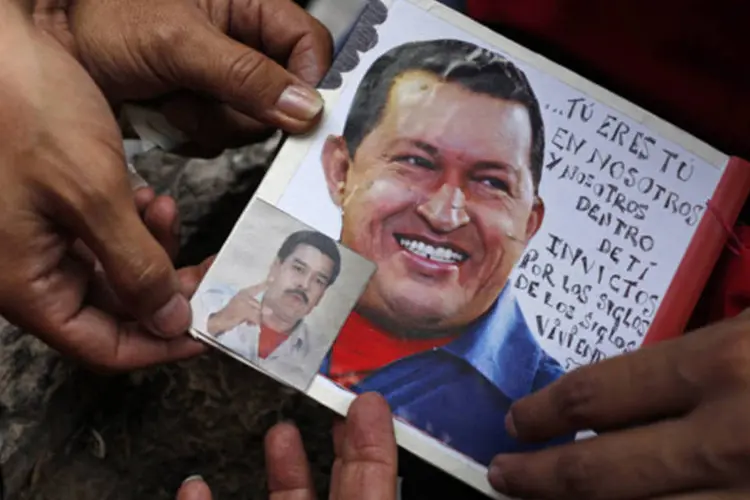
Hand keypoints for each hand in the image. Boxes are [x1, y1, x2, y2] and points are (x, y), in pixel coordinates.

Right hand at [0, 4, 203, 370]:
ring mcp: (38, 238)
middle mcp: (28, 269)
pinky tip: (145, 194)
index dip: (160, 344)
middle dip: (165, 287)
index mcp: (27, 284)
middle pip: (113, 310)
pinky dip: (132, 221)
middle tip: (206, 265)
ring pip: (113, 270)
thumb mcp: (93, 194)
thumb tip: (169, 323)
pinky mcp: (50, 207)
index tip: (209, 329)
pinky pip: (101, 235)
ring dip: (151, 247)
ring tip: (164, 208)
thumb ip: (135, 266)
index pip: (104, 347)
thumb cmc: (24, 110)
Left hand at [33, 0, 332, 155]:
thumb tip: (306, 107)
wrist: (57, 45)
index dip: (308, 81)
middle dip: (241, 108)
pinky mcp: (203, 108)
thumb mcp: (179, 43)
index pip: (310, 46)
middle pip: (283, 96)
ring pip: (250, 123)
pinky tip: (163, 107)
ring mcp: (223, 80)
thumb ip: (247, 76)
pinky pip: (220, 138)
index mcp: (250, 7)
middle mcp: (244, 44)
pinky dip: (190, 132)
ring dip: (207, 121)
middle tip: (202, 92)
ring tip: (169, 94)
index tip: (291, 112)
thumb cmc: (104, 17)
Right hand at [175, 392, 398, 499]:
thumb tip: (373, 409)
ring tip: (280, 431)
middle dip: (341, 447)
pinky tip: (194, 486)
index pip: (375, 488)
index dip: (375, 443)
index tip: (369, 401)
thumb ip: (366, 483)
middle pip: (336, 491)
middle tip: (340, 406)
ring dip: (282, 470)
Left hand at [206, 281, 267, 334]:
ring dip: (258, 317)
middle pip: (259, 303)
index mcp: (245, 294)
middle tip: (265, 318)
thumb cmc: (230, 315)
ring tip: (256, 323)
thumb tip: (269, 312)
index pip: (258, 288)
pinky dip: (253, 320)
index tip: (274, 280)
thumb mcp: (244, 312)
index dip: (266, 285)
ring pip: (257, 310)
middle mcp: (245, 298)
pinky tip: (251, 324)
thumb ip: (257, 312)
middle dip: (262, 310)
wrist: (218, 325)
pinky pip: (253, 315)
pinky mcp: (243, 314)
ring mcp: (244, 306)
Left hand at [488, 310, 749, 499]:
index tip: (515, 420)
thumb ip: (697, 359)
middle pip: (599, 471)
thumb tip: (631, 392)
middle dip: (537, 476)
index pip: (599, 393)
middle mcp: (727, 436)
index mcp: (718, 363)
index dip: (543, 412)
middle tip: (501, 474)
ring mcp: (749, 496)